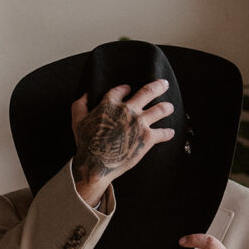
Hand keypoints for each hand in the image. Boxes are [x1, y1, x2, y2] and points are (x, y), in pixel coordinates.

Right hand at [71, 79, 174, 204]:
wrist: (97, 164)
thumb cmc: (86, 143)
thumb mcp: (77, 121)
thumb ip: (79, 105)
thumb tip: (85, 94)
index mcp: (110, 104)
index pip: (120, 91)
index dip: (125, 88)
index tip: (129, 88)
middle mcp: (127, 110)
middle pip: (147, 92)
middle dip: (158, 86)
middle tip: (164, 84)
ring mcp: (139, 123)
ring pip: (160, 110)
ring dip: (167, 107)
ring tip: (170, 107)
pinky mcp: (148, 138)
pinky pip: (163, 133)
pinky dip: (168, 133)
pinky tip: (171, 133)